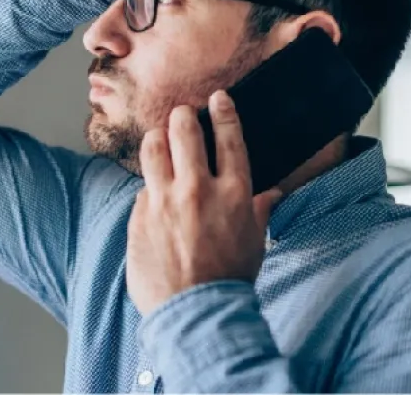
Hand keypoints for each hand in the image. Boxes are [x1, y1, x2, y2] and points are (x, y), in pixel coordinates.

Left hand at [126, 90, 281, 316]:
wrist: (196, 312)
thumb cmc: (230, 278)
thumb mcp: (255, 241)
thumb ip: (259, 210)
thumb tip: (271, 193)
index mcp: (234, 192)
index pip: (228, 136)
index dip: (222, 111)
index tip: (218, 99)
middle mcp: (197, 189)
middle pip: (183, 130)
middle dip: (182, 116)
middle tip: (182, 116)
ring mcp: (164, 201)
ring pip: (152, 147)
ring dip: (157, 139)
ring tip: (161, 141)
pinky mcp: (139, 216)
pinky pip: (142, 188)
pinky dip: (150, 187)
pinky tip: (155, 195)